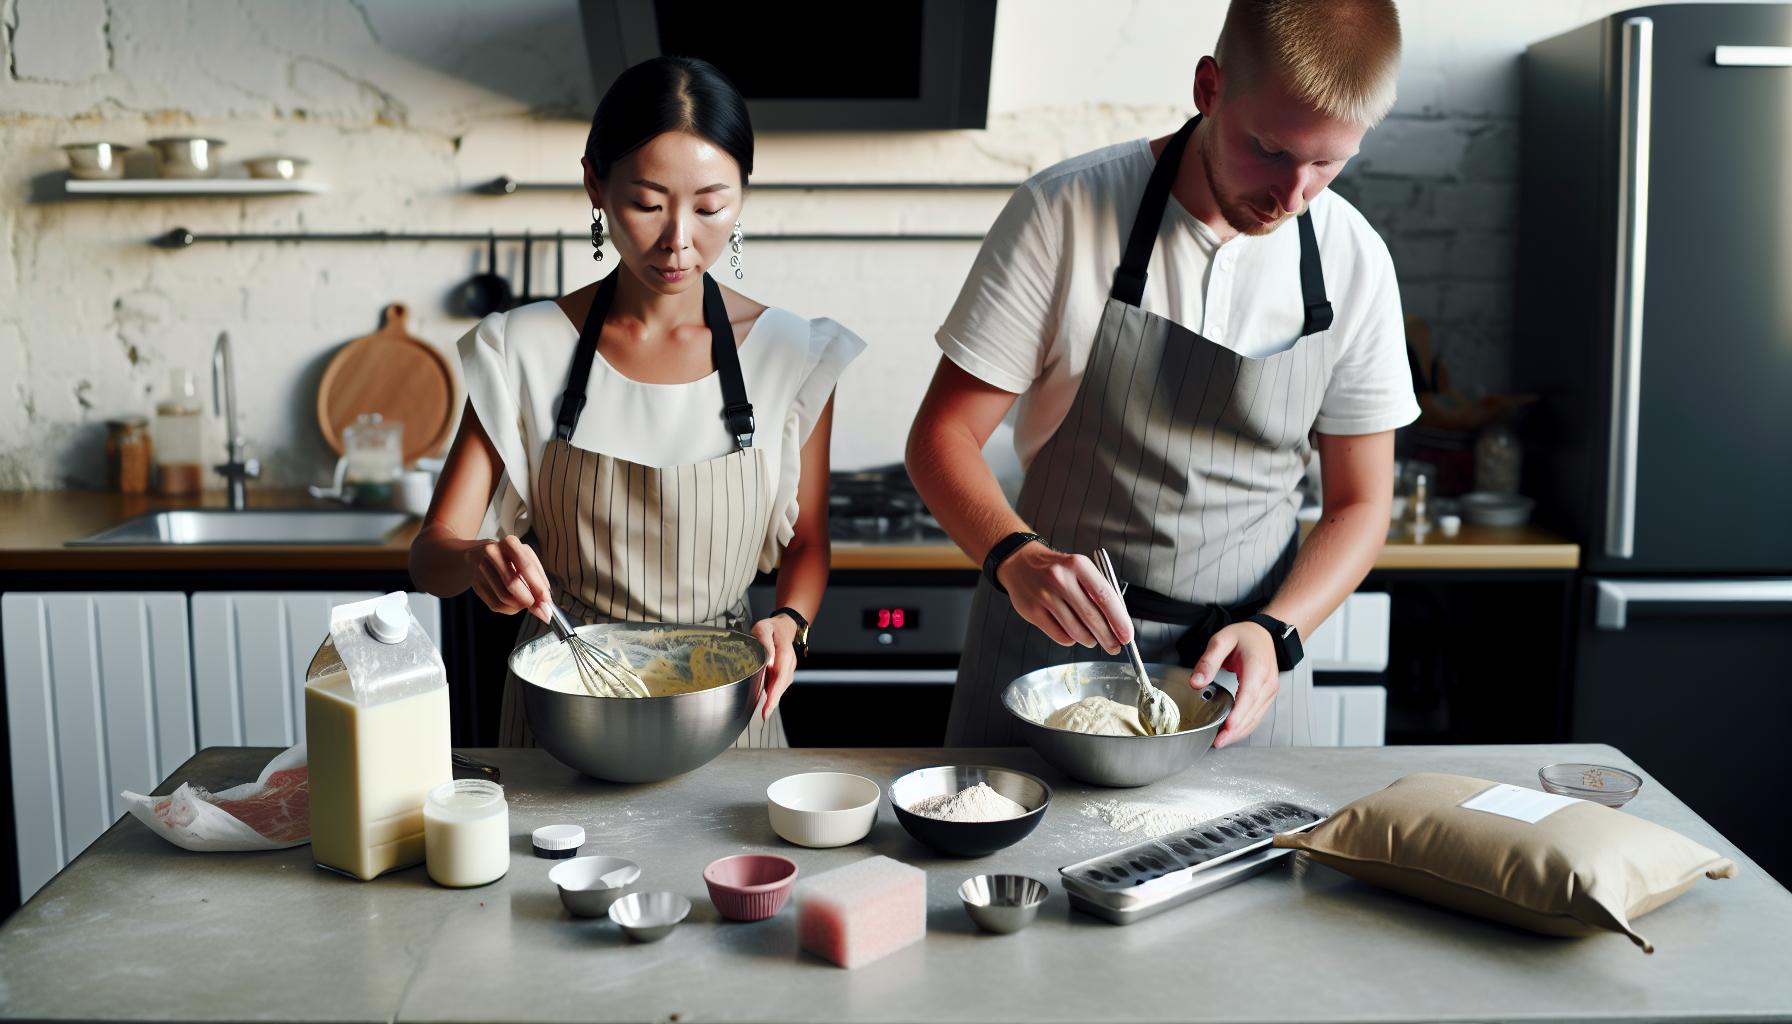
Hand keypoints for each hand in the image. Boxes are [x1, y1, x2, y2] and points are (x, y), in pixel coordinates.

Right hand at [465, 535, 552, 621]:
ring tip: (525, 603)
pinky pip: (495, 604)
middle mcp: (492, 553)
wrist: (477, 554)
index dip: (537, 586)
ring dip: (519, 606)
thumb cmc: (508, 557)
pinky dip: (509, 609)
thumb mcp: (526, 558)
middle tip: (539, 607)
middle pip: (512, 583)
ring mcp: (481, 569)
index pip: (526, 566)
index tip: (546, 601)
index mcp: (510, 543)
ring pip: (504, 597)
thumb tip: (545, 602)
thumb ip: (538, 578)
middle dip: (529, 600)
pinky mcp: (475, 584)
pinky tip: (513, 604)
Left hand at [748, 615, 798, 720]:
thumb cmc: (772, 628)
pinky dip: (775, 693)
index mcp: (784, 651)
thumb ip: (764, 642)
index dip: (775, 691)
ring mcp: (789, 667)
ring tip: (764, 711)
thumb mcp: (763, 628)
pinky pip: (781, 683)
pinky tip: (767, 701)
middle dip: (774, 700)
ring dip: (775, 699)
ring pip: (783, 685)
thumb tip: (768, 660)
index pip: (781, 675)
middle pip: (783, 684)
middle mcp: (790, 661)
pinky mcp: (786, 671)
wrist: (785, 626)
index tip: (768, 704)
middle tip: (764, 714)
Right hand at [995, 542, 1131, 652]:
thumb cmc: (1057, 569)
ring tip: (1092, 639)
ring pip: (1076, 630)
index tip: (1126, 635)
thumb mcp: (1079, 569)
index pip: (1104, 597)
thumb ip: (1097, 592)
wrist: (1020, 563)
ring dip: (1089, 640)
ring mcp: (1044, 596)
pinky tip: (1073, 633)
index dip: (1118, 620)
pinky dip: (1071, 639)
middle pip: (1091, 617)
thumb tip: (1116, 623)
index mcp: (1078, 565)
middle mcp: (1060, 579)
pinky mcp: (1033, 611)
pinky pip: (1060, 636)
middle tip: (1115, 646)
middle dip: (1107, 637)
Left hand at [1191, 621, 1278, 748]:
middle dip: (1236, 729)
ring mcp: (1270, 691)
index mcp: (1258, 667)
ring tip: (1221, 741)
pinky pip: (1257, 715)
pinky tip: (1231, 732)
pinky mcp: (1267, 697)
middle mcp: (1268, 682)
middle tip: (1217, 741)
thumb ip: (1208, 661)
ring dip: (1240, 731)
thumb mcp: (1222, 640)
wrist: (1264, 634)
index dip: (1239, 713)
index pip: (1250, 694)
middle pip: (1253, 711)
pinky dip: (1245, 726)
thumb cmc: (1244, 636)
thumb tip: (1196, 681)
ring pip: (1256, 717)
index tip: (1228, 727)